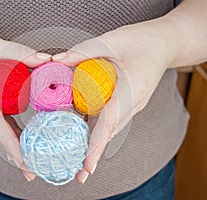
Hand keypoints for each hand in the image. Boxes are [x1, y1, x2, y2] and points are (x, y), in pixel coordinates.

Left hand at [53, 17, 178, 182]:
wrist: (162, 44)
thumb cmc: (139, 41)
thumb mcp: (111, 41)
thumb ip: (83, 51)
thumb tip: (55, 60)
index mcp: (131, 90)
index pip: (110, 122)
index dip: (97, 145)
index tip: (87, 167)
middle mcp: (132, 103)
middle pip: (109, 133)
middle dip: (94, 154)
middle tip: (80, 175)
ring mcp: (131, 106)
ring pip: (110, 129)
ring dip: (96, 146)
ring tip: (80, 164)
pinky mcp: (127, 104)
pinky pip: (111, 120)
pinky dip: (98, 132)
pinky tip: (85, 138)